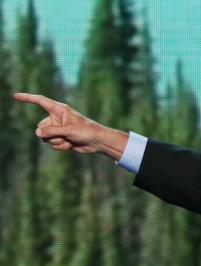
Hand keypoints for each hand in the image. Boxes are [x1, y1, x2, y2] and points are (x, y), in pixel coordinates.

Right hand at [13, 93, 128, 159]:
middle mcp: (56, 118)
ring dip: (57, 141)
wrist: (97, 142)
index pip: (40, 101)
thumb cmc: (86, 131)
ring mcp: (57, 129)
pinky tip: (71, 144)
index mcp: (59, 110)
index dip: (27, 98)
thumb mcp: (68, 130)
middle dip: (50, 134)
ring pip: (45, 138)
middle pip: (41, 127)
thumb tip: (37, 133)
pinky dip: (61, 146)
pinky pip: (52, 145)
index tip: (15, 96)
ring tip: (70, 139)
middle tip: (65, 134)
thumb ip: (51, 131)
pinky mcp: (60, 138)